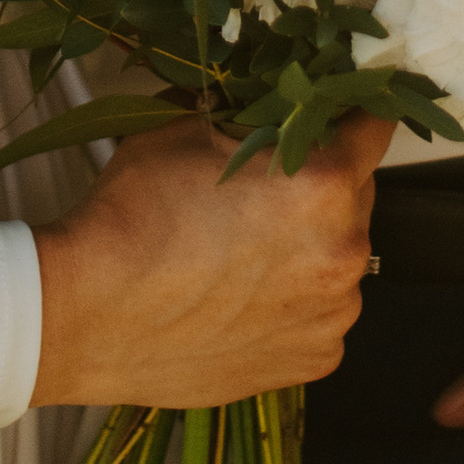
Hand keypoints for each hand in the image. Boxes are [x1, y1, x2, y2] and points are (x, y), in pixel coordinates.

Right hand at [30, 116, 390, 408]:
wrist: (87, 314)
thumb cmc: (133, 219)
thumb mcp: (188, 128)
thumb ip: (252, 116)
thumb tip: (275, 101)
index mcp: (323, 184)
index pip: (375, 126)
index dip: (354, 110)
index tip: (341, 110)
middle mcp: (345, 252)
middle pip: (357, 196)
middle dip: (322, 183)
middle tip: (264, 187)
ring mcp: (333, 315)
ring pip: (339, 258)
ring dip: (310, 247)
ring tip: (244, 252)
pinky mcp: (313, 361)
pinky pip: (320, 314)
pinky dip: (294, 302)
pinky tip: (242, 297)